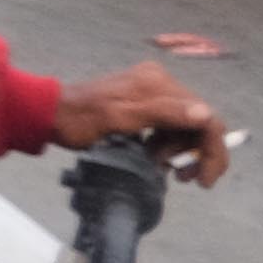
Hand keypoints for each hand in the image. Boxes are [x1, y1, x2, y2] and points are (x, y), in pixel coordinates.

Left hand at [57, 62, 232, 182]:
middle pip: (200, 122)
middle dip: (196, 153)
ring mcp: (152, 90)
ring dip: (180, 151)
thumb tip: (205, 114)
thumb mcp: (119, 119)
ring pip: (186, 126)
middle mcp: (160, 81)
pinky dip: (167, 144)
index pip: (205, 117)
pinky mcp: (143, 101)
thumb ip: (162, 114)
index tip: (204, 181)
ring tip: (161, 167)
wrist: (50, 114)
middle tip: (183, 178)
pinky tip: (154, 157)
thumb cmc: (79, 120)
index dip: (212, 150)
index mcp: (158, 83)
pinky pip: (169, 126)